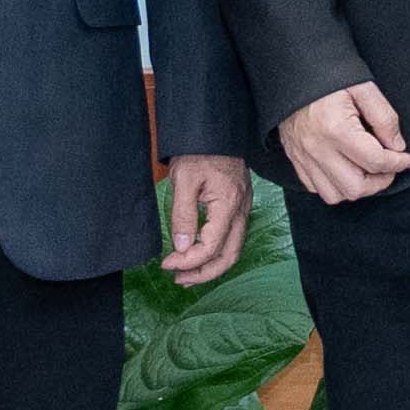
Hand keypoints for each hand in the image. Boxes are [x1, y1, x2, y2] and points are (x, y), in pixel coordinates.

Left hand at [158, 154, 251, 279]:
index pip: (211, 246)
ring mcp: (242, 209)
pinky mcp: (238, 206)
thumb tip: (181, 247)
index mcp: (228, 204)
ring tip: (186, 273)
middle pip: (229, 256)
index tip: (167, 264)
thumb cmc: (200, 150)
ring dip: (210, 265)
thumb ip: (183, 215)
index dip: (188, 261)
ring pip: (233, 249)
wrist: (215, 130)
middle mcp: (240, 210)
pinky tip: (198, 253)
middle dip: (204, 273)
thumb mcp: (184, 179)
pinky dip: (216, 252)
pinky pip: (232, 238)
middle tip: (178, 279)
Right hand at [275, 82, 409, 204]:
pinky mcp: (295, 158)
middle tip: (389, 167)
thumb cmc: (330, 76)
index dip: (399, 163)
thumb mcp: (364, 88)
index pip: (375, 161)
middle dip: (379, 182)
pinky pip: (315, 188)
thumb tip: (397, 147)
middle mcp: (317, 148)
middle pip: (355, 187)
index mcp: (336, 129)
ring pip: (334, 194)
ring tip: (368, 170)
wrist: (294, 70)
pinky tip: (346, 168)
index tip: (408, 159)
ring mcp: (303, 156)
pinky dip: (335, 185)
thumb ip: (384, 118)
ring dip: (357, 187)